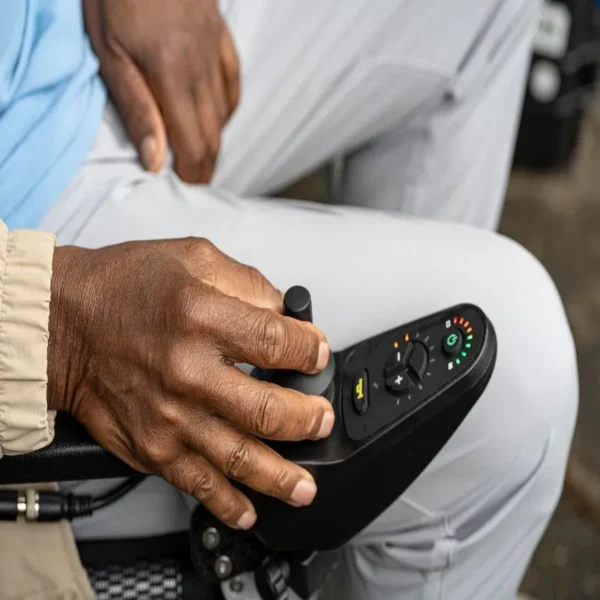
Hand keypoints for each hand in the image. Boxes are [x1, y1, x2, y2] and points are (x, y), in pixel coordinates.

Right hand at [48, 238, 333, 529]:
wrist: (64, 322)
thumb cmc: (123, 287)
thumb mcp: (193, 257)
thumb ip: (247, 282)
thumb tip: (284, 311)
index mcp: (202, 317)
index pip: (278, 343)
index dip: (310, 352)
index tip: (317, 355)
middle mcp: (187, 371)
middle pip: (268, 409)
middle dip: (308, 419)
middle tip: (321, 419)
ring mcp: (169, 415)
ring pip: (239, 456)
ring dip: (281, 475)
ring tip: (305, 484)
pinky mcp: (150, 443)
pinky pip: (194, 481)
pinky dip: (225, 502)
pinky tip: (248, 509)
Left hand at [83, 0, 239, 182]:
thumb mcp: (111, 54)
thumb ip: (138, 109)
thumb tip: (157, 161)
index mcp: (174, 81)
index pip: (194, 146)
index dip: (193, 174)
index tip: (187, 189)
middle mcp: (202, 73)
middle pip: (213, 135)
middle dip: (206, 165)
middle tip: (196, 182)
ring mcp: (216, 55)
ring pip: (224, 114)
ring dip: (216, 140)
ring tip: (204, 157)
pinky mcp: (221, 39)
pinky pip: (233, 85)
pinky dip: (228, 109)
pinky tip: (219, 117)